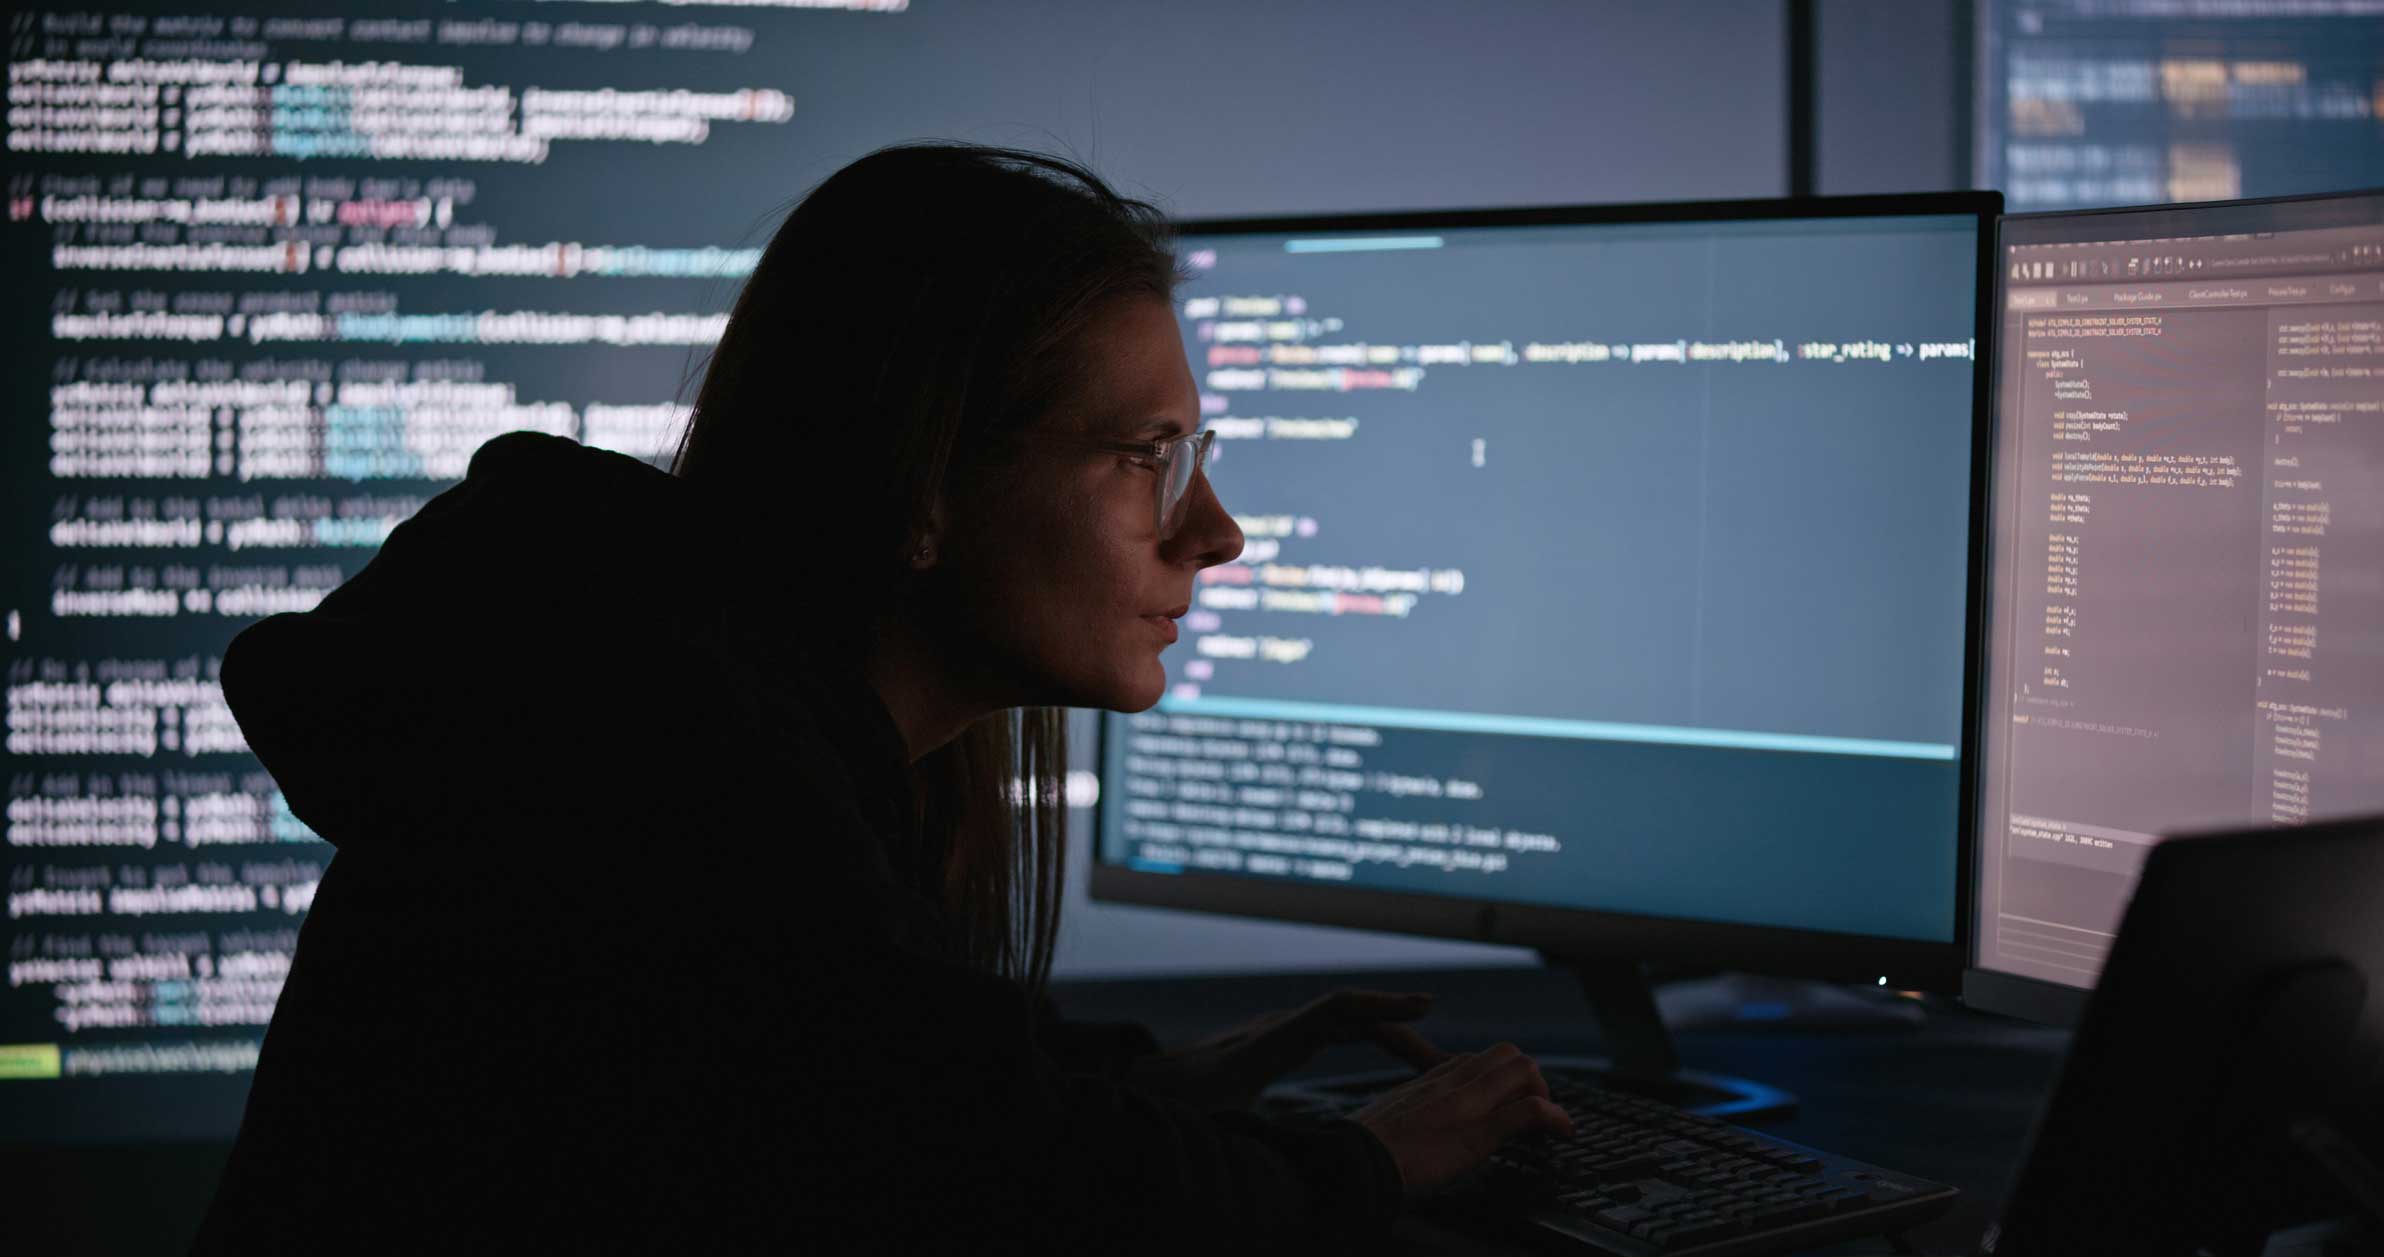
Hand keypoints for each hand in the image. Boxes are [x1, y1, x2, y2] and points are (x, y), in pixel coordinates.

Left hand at [1124, 988, 1447, 1110]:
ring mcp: (1274, 1032)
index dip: (1383, 1004)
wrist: (1133, 1090)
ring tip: (1434, 1066)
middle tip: (1449, 1065)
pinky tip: (1391, 1061)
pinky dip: (1369, 1037)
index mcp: (1268, 1042)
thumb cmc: (1171, 1111)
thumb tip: (1271, 1159)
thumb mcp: (1209, 1126)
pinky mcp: (1273, 1044)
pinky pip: (1333, 1030)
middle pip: (1352, 1013)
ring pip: (1345, 1021)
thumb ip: (1240, 1134)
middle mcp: (1275, 1028)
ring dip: (1389, 1034)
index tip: (1428, 1006)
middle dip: (1402, 1029)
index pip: (1337, 1009)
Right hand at [1351, 1043, 1574, 1197]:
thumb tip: (1424, 1120)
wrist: (1356, 1162)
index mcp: (1431, 1079)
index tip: (1507, 1102)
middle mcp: (1452, 1081)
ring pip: (1523, 1070)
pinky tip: (1564, 1131)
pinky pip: (1529, 1111)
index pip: (1479, 1060)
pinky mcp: (1478, 1130)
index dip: (1502, 1078)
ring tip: (1549, 1123)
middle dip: (1529, 1079)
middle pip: (1508, 1055)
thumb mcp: (1390, 1117)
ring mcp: (1467, 1103)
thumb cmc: (1365, 1149)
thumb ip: (1413, 1109)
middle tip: (1533, 1113)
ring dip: (1545, 1094)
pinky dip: (1555, 1118)